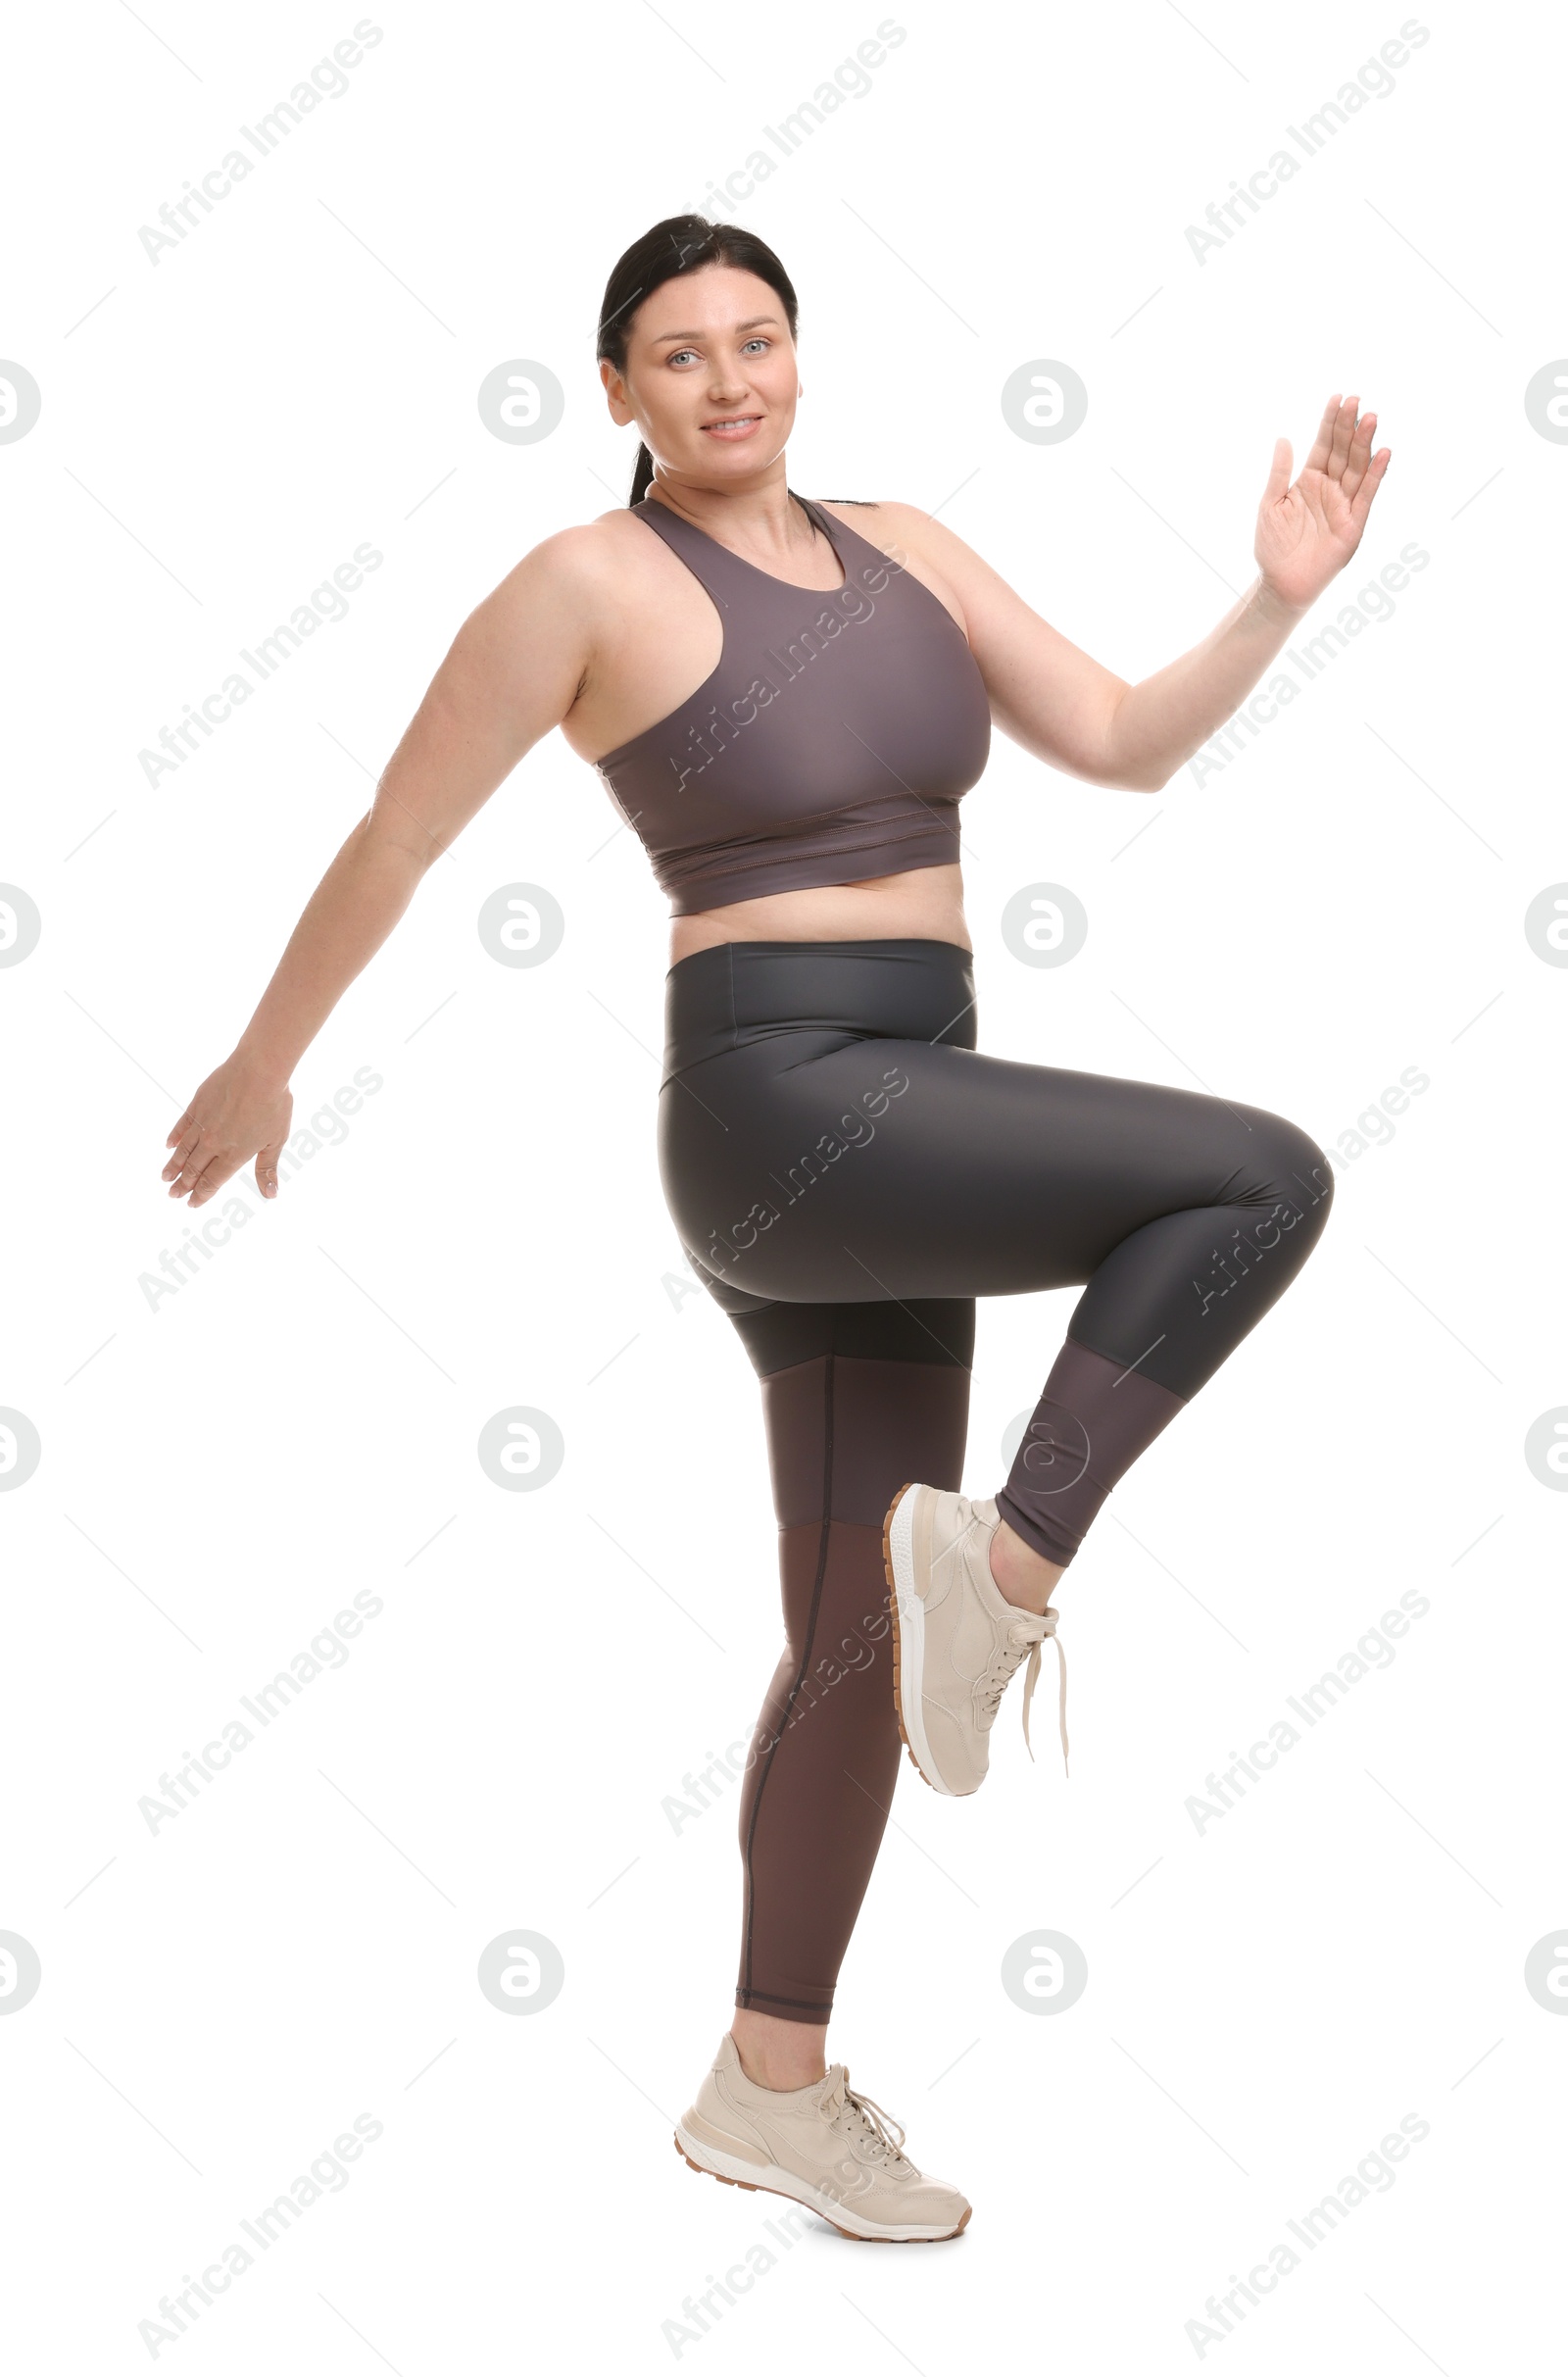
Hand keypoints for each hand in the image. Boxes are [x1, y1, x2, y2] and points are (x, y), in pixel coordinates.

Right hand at [163, 1058, 292, 1207]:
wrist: (259, 1071)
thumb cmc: (273, 1105)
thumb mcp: (276, 1141)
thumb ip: (267, 1169)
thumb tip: (270, 1194)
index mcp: (233, 1155)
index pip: (212, 1181)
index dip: (201, 1194)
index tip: (191, 1203)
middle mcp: (213, 1143)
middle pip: (194, 1169)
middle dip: (183, 1184)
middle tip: (173, 1195)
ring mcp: (202, 1123)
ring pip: (184, 1150)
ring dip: (174, 1165)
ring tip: (165, 1177)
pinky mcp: (197, 1105)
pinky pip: (182, 1125)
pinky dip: (175, 1137)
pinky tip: (169, 1145)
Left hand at [1254, 394, 1390, 613]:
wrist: (1280, 583)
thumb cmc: (1273, 546)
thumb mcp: (1270, 504)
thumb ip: (1279, 473)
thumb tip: (1284, 438)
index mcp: (1309, 480)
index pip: (1324, 445)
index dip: (1330, 422)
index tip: (1338, 398)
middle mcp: (1330, 488)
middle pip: (1343, 451)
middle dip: (1349, 426)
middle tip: (1356, 401)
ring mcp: (1343, 505)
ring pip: (1357, 468)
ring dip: (1364, 444)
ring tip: (1370, 418)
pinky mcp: (1354, 524)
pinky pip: (1366, 496)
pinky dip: (1375, 475)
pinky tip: (1382, 453)